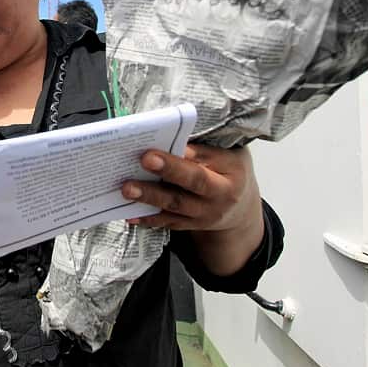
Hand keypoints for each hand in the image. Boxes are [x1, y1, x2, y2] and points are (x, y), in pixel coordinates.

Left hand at [121, 144, 263, 274]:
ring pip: (175, 206)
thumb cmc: (229, 171)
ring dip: (149, 197)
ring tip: (127, 188)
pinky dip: (148, 218)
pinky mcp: (190, 225)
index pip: (209, 158)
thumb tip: (171, 141)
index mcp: (232, 172)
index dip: (188, 152)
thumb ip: (205, 149)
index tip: (167, 144)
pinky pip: (167, 222)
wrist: (240, 208)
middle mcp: (220, 196)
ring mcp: (205, 214)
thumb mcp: (229, 155)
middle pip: (193, 183)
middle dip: (168, 171)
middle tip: (143, 159)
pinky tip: (130, 213)